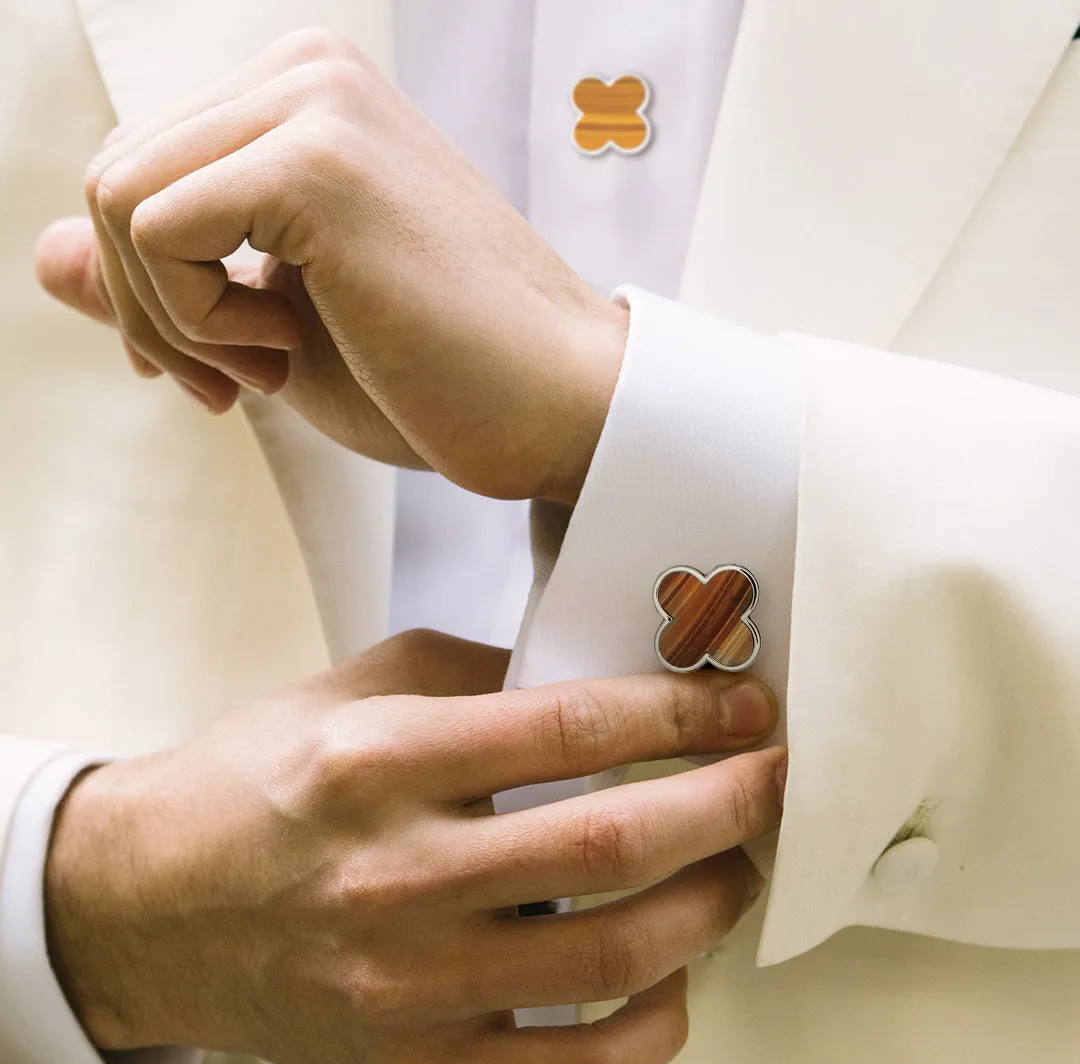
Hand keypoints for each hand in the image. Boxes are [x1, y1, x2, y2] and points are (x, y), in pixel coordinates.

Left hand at [35, 29, 628, 503]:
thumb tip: (45, 255)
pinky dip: (196, 319)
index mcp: (308, 101)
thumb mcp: (273, 330)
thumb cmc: (439, 378)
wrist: (555, 410)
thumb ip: (161, 280)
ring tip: (275, 365)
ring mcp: (315, 104)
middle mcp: (308, 72)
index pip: (143, 171)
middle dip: (149, 309)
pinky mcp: (318, 161)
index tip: (215, 368)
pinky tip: (286, 348)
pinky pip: (158, 230)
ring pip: (118, 200)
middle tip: (236, 382)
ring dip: (173, 319)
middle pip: (111, 176)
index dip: (150, 288)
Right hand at [46, 630, 783, 1063]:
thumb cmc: (264, 781)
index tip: (740, 705)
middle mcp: (397, 878)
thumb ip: (479, 675)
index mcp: (380, 763)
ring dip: (710, 902)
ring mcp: (410, 988)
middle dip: (728, 800)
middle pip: (614, 840)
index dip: (680, 711)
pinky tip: (669, 971)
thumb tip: (601, 680)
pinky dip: (654, 1021)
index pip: (571, 728)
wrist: (157, 904)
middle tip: (770, 775)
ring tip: (734, 863)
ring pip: (615, 955)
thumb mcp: (358, 690)